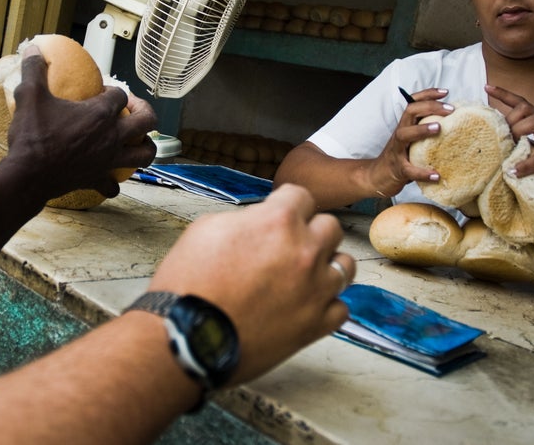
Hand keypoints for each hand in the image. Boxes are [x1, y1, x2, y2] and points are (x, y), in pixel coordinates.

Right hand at [5, 45, 157, 198]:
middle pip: (147, 121)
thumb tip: (34, 49)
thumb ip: (34, 70)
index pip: (121, 94)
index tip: (103, 91)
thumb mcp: (30, 96)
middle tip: (131, 109)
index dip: (114, 90)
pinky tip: (107, 175)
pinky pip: (114, 185)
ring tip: (136, 140)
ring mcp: (109, 160)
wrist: (27, 176)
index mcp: (100, 113)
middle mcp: (112, 136)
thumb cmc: (33, 136)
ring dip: (145, 146)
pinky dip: (113, 181)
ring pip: (145, 154)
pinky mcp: (98, 179)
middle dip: (144, 111)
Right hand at [148, 184, 353, 384]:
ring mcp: (316, 290)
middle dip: (311, 230)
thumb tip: (260, 223)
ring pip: (345, 265)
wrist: (188, 336)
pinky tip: (305, 304)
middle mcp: (305, 251)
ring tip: (304, 274)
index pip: (302, 196)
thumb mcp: (207, 228)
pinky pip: (341, 307)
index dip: (286, 203)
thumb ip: (246, 219)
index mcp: (278, 221)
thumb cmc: (189, 283)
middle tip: (289, 244)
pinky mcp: (316, 325)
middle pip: (332, 227)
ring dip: (326, 265)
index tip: (279, 213)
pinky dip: (326, 304)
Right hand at [369, 87, 454, 195]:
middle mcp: (400, 134)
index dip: (428, 95)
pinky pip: (410, 170)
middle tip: (451, 109)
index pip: (414, 103)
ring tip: (439, 128)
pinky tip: (436, 175)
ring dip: (421, 130)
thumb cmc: (401, 157)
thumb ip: (426, 131)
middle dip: (430, 107)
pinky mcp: (398, 170)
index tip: (446, 92)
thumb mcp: (412, 140)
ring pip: (404, 135)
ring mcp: (397, 151)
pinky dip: (423, 173)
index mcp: (405, 126)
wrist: (377, 176)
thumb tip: (455, 126)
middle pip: (410, 112)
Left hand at [485, 84, 533, 187]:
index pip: (523, 103)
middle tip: (501, 137)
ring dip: (518, 133)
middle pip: (526, 109)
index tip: (487, 86)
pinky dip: (526, 164)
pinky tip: (514, 171)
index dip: (505, 94)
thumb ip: (528, 146)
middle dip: (509, 120)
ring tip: (509, 148)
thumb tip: (503, 152)